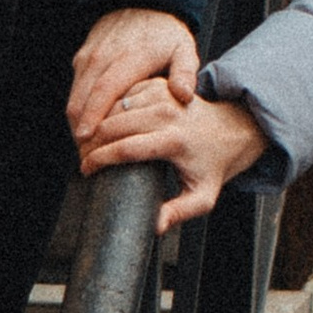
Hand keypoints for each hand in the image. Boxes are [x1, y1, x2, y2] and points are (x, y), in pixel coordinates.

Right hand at [68, 8, 199, 156]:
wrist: (142, 4)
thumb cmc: (166, 34)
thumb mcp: (184, 49)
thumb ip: (185, 73)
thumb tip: (183, 96)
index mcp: (130, 57)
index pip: (105, 90)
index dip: (93, 116)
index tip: (87, 139)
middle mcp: (104, 57)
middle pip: (83, 98)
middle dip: (80, 129)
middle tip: (87, 157)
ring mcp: (90, 57)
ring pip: (75, 96)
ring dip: (77, 123)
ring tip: (86, 150)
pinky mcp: (82, 58)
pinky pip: (75, 89)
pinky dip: (78, 110)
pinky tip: (87, 130)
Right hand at [77, 78, 267, 230]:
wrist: (231, 130)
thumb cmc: (213, 165)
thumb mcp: (202, 196)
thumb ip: (178, 213)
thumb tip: (154, 227)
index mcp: (175, 140)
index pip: (125, 148)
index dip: (99, 160)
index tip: (86, 170)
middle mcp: (168, 114)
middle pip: (114, 125)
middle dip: (91, 143)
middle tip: (82, 158)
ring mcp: (162, 95)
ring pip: (114, 108)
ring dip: (96, 124)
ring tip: (87, 145)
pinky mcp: (158, 85)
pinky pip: (122, 95)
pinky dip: (108, 109)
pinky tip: (102, 125)